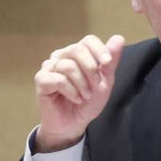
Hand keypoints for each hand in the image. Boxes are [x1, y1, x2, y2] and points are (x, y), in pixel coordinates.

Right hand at [33, 34, 124, 151]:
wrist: (74, 123)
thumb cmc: (88, 101)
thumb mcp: (104, 81)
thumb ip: (111, 61)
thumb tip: (119, 37)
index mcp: (77, 54)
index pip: (88, 40)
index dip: (99, 50)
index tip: (107, 63)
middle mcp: (62, 56)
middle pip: (77, 49)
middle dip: (91, 69)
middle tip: (95, 86)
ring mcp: (50, 67)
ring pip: (68, 65)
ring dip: (82, 84)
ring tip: (85, 96)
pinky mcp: (41, 80)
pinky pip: (58, 79)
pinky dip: (71, 91)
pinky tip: (75, 98)